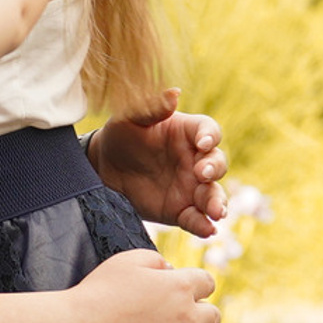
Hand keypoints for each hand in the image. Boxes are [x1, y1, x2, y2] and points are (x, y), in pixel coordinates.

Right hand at [74, 246, 221, 322]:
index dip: (196, 287)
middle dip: (200, 317)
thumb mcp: (127, 261)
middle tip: (180, 320)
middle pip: (214, 317)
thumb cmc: (98, 293)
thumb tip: (171, 270)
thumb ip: (156, 260)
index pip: (207, 283)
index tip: (183, 292)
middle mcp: (188, 318)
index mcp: (180, 287)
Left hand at [89, 88, 227, 237]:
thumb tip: (174, 93)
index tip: (203, 143)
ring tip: (217, 212)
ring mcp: (191, 187)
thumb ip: (151, 107)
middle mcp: (195, 160)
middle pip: (217, 164)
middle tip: (203, 174)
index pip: (208, 131)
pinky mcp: (181, 211)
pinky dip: (204, 226)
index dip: (210, 136)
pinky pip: (196, 219)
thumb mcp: (129, 117)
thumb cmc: (121, 135)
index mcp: (188, 133)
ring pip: (213, 195)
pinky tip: (207, 230)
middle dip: (215, 169)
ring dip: (218, 202)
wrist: (104, 169)